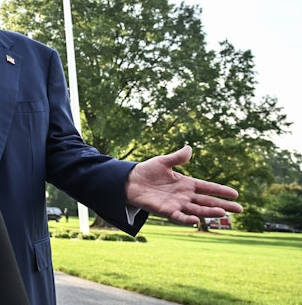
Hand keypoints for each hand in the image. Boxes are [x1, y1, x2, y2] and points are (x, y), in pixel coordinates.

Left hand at [125, 145, 242, 225]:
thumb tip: (189, 148)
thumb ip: (177, 157)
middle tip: (239, 210)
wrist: (130, 181)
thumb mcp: (163, 162)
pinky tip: (196, 221)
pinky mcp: (165, 211)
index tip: (235, 194)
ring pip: (197, 210)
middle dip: (223, 205)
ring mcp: (176, 204)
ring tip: (223, 213)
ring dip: (209, 212)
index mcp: (186, 183)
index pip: (207, 187)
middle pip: (207, 201)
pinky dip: (186, 219)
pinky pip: (178, 216)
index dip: (220, 191)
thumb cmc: (147, 171)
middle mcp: (184, 196)